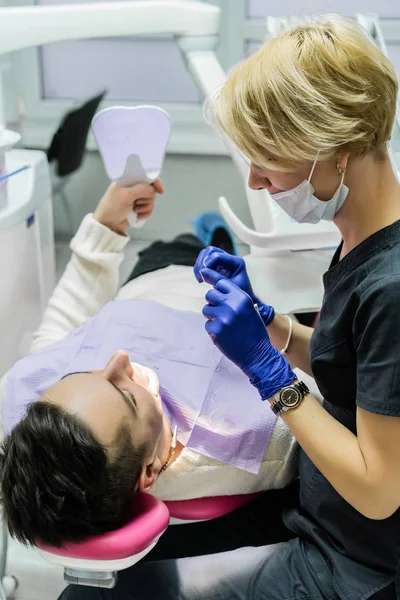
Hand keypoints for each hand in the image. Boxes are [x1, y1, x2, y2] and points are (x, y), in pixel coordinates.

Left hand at [93, 179, 163, 234]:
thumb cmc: (111, 208)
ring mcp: (136, 198)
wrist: (108, 225)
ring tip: (134, 209)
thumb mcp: (125, 196)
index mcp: (128, 179)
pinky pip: (150, 209)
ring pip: (151, 200)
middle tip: (135, 202)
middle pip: (151, 189)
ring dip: (145, 207)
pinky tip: (137, 216)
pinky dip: (145, 213)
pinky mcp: (139, 208)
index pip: (146, 175)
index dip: (155, 181)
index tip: (159, 190)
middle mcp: (133, 187)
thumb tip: (153, 190)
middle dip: (146, 198)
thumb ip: (141, 189)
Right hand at [194, 247, 274, 325]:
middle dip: (202, 262)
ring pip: (206, 254)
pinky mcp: (217, 266)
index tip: (203, 278)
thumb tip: (202, 271)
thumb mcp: (229, 286)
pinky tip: (201, 279)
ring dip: (199, 264)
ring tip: (199, 278)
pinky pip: (205, 261)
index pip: (217, 256)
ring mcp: (223, 261)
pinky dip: (200, 268)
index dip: (207, 264)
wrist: (244, 299)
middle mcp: (230, 259)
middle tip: (200, 276)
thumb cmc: (240, 294)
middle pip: (211, 251)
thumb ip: (216, 278)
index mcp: (237, 262)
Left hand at [203, 279, 294, 399]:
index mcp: (242, 297)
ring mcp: (223, 317)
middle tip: (221, 313)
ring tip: (225, 325)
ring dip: (212, 316)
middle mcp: (231, 304)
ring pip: (206, 309)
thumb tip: (216, 290)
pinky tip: (224, 335)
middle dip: (213, 302)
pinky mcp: (216, 330)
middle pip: (210, 294)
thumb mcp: (249, 309)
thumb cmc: (254, 331)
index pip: (221, 283)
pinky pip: (207, 324)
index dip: (219, 290)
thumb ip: (235, 299)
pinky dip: (213, 329)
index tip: (220, 296)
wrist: (257, 354)